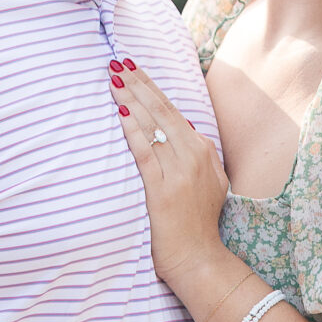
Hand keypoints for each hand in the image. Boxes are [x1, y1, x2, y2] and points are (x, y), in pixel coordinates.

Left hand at [112, 61, 233, 313]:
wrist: (200, 259)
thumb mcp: (208, 183)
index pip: (174, 111)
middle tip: (118, 62)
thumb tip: (180, 130)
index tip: (133, 69)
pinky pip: (146, 153)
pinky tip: (121, 113)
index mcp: (205, 151)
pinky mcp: (164, 190)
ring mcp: (181, 172)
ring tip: (113, 78)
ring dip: (132, 99)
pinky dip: (133, 131)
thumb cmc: (196, 225)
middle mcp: (196, 156)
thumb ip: (196, 156)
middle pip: (163, 110)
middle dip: (139, 83)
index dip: (152, 88)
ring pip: (153, 126)